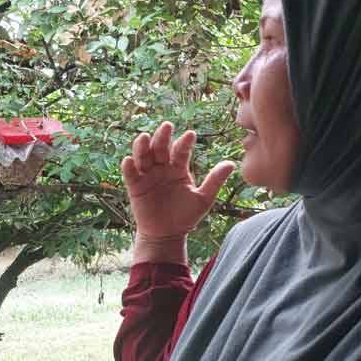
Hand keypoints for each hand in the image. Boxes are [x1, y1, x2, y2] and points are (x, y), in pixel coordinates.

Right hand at [121, 122, 234, 239]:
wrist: (168, 234)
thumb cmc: (186, 215)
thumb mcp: (204, 198)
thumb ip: (215, 180)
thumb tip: (231, 163)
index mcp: (179, 169)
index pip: (181, 152)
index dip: (185, 143)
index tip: (191, 134)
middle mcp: (162, 168)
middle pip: (161, 148)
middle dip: (163, 137)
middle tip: (167, 126)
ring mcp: (148, 176)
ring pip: (143, 157)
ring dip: (142, 147)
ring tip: (144, 137)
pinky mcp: (135, 187)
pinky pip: (131, 175)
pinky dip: (129, 167)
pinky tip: (129, 160)